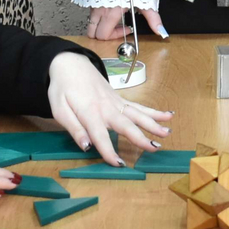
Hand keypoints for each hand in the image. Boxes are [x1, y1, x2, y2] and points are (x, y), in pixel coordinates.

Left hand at [46, 52, 172, 163]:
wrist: (70, 64)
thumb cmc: (62, 89)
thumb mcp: (59, 109)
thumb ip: (74, 128)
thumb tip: (86, 146)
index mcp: (89, 112)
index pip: (100, 136)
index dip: (109, 151)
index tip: (119, 164)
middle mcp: (106, 108)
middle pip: (126, 124)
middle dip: (140, 137)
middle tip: (154, 148)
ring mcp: (116, 102)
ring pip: (137, 114)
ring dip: (153, 123)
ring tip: (167, 132)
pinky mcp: (120, 99)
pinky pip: (139, 106)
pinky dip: (154, 111)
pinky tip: (168, 115)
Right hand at [84, 5, 167, 40]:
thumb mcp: (144, 0)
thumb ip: (152, 17)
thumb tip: (161, 31)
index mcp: (110, 13)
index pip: (103, 35)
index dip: (115, 36)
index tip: (127, 29)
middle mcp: (98, 10)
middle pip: (92, 33)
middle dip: (105, 35)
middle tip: (118, 28)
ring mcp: (93, 3)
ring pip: (90, 23)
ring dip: (100, 26)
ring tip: (113, 20)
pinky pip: (90, 12)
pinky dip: (98, 15)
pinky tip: (110, 8)